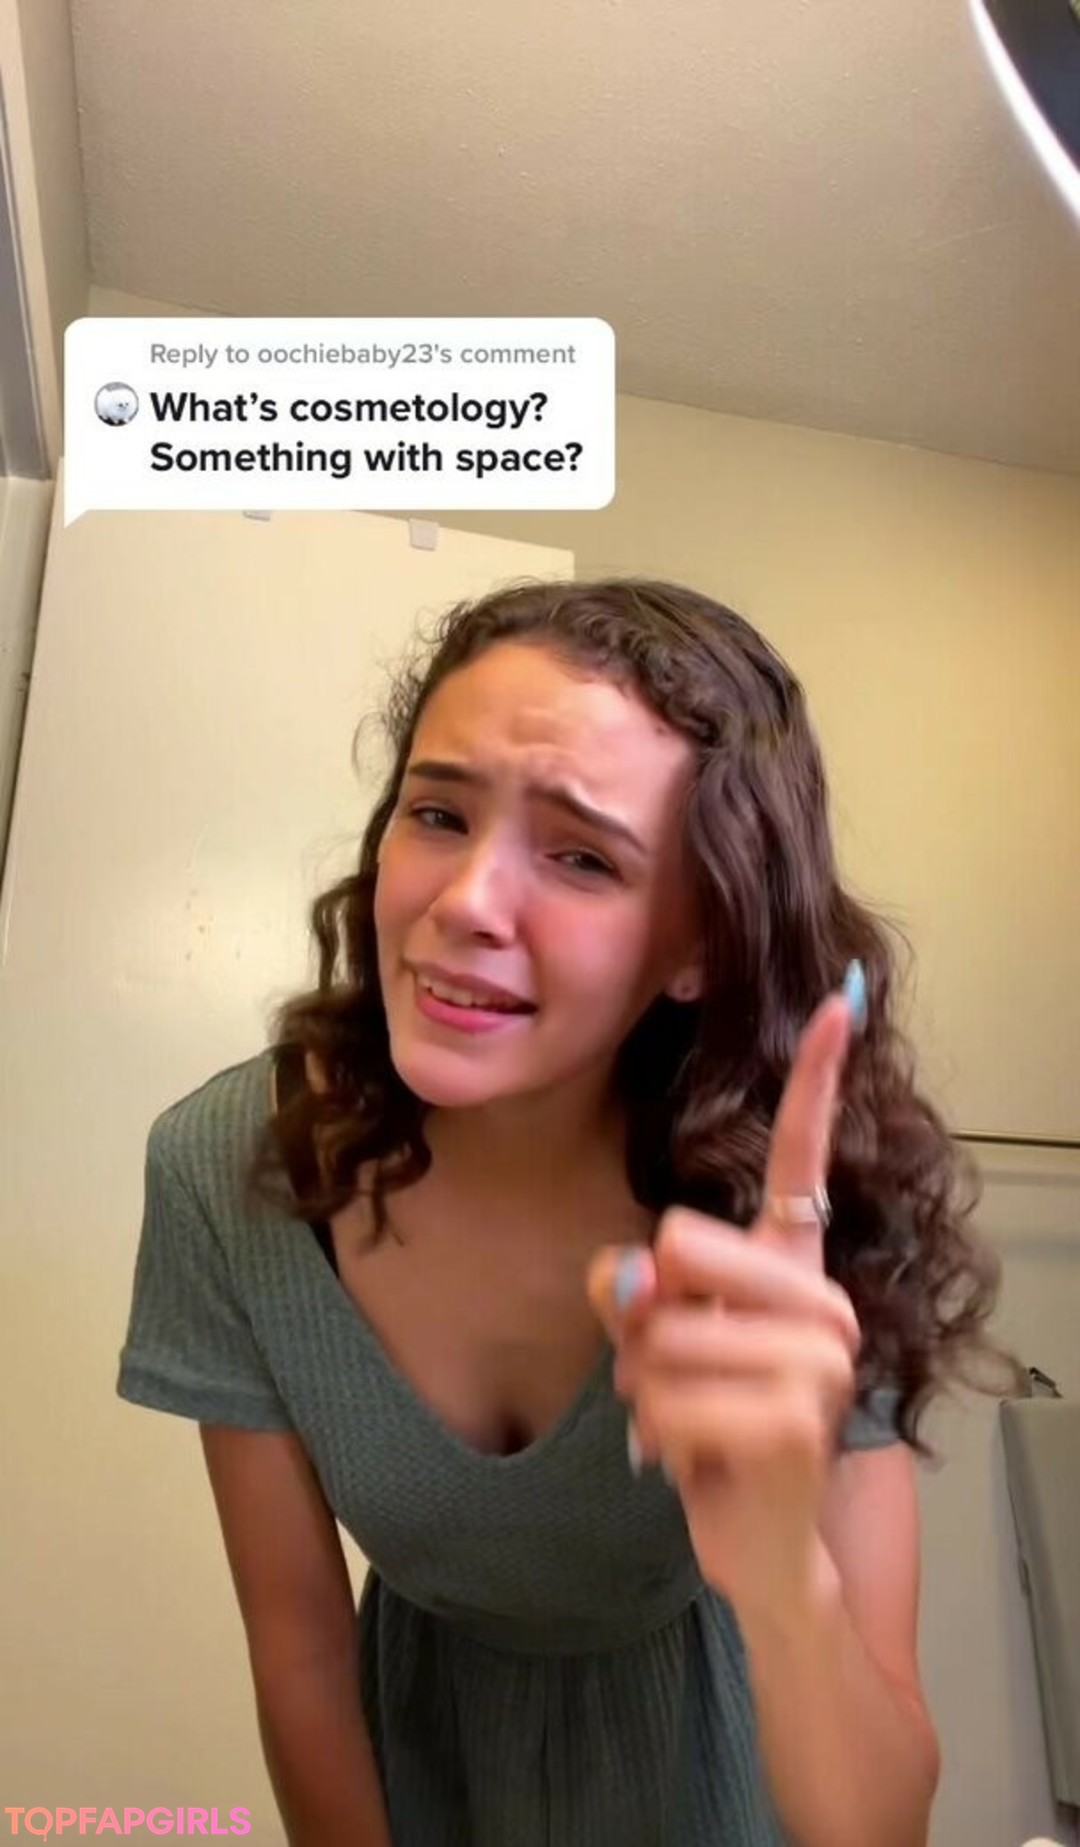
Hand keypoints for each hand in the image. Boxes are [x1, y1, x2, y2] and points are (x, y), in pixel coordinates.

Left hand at [587, 986, 862, 1621]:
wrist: (756, 1540)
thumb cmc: (705, 1427)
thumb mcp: (654, 1345)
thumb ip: (632, 1293)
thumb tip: (632, 1274)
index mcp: (792, 1266)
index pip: (804, 1156)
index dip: (816, 1078)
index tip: (835, 1000)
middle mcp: (822, 1302)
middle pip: (676, 1244)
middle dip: (642, 1323)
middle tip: (669, 1377)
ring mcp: (819, 1362)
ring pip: (661, 1336)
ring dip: (644, 1391)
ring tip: (684, 1425)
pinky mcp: (796, 1423)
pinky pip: (670, 1399)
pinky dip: (655, 1435)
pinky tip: (690, 1460)